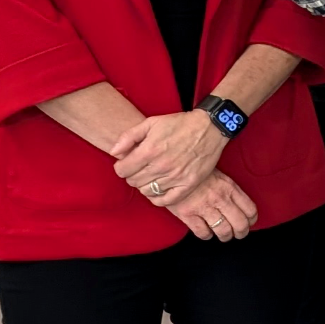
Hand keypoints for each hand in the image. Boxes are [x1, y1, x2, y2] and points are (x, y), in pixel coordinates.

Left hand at [111, 109, 225, 205]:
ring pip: (148, 191)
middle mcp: (161, 166)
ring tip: (150, 177)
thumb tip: (114, 153)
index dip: (121, 167)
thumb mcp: (151, 122)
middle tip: (140, 169)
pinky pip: (167, 200)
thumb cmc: (180, 124)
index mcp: (150, 150)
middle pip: (133, 181)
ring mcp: (176, 177)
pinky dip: (158, 198)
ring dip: (144, 185)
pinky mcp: (189, 184)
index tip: (127, 163)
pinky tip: (158, 189)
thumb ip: (128, 137)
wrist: (210, 127)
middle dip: (132, 175)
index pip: (122, 170)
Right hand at [168, 170, 256, 241]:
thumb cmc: (195, 172)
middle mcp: (220, 199)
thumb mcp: (219, 175)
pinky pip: (202, 232)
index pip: (250, 209)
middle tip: (238, 234)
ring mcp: (204, 207)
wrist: (171, 170)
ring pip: (223, 230)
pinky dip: (206, 235)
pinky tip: (206, 233)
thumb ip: (229, 189)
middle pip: (240, 223)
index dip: (251, 219)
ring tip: (224, 236)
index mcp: (229, 188)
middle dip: (241, 232)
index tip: (250, 222)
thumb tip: (238, 203)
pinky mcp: (188, 215)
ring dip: (225, 236)